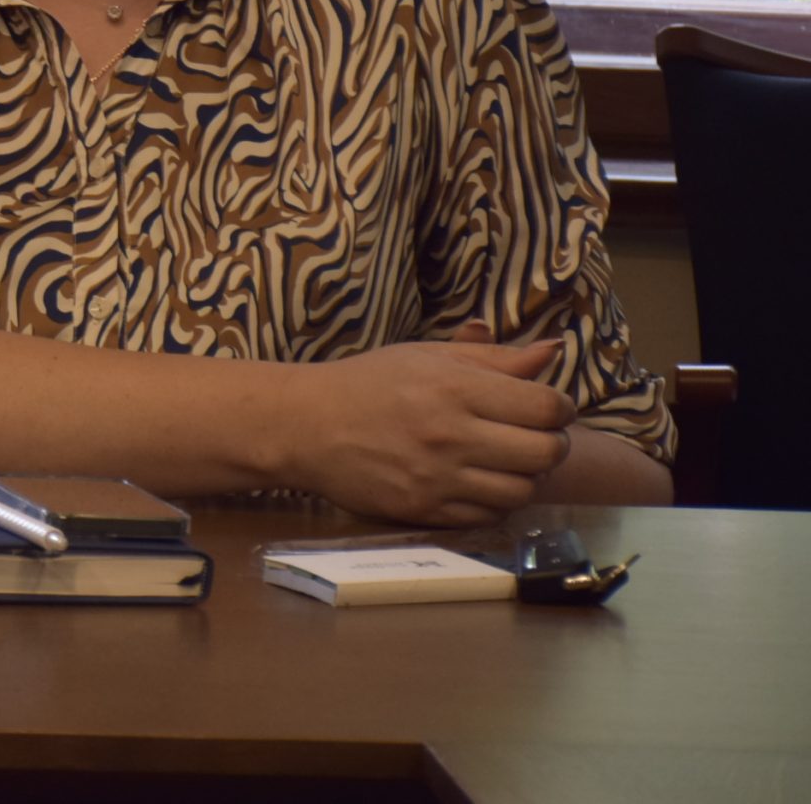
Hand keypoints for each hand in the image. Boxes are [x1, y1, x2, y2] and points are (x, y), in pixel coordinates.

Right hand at [285, 335, 575, 525]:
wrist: (306, 426)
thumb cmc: (370, 383)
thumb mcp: (428, 356)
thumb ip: (494, 358)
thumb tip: (554, 351)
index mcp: (455, 388)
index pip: (547, 407)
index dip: (559, 407)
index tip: (546, 406)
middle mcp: (451, 435)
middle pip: (546, 453)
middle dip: (551, 443)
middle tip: (531, 435)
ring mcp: (438, 479)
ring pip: (523, 490)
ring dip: (524, 475)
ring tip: (505, 460)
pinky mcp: (425, 511)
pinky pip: (488, 515)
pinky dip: (493, 500)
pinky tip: (477, 481)